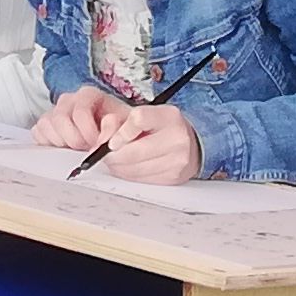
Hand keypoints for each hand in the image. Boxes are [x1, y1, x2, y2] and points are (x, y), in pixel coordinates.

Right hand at [36, 85, 128, 154]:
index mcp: (88, 94)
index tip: (96, 143)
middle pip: (60, 118)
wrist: (111, 134)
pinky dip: (49, 142)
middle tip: (86, 148)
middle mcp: (69, 99)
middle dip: (74, 139)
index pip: (80, 112)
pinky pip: (38, 132)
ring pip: (46, 125)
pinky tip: (64, 146)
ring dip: (62, 142)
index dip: (88, 132)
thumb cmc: (117, 128)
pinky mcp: (45, 124)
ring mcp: (55, 110)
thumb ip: (116, 129)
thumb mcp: (125, 126)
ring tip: (76, 147)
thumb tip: (103, 138)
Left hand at [87, 104, 203, 185]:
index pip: (138, 119)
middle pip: (134, 151)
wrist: (192, 146)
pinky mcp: (173, 177)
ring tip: (117, 160)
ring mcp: (177, 160)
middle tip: (104, 154)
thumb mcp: (143, 115)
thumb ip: (119, 121)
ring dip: (118, 167)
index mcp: (169, 116)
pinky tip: (130, 168)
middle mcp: (177, 137)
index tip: (111, 141)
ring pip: (135, 169)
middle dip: (112, 156)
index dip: (119, 132)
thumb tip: (103, 138)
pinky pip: (142, 179)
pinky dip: (129, 175)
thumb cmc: (162, 129)